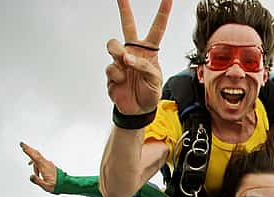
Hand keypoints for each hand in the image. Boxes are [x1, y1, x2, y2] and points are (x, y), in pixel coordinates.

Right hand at [20, 142, 56, 192]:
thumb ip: (37, 181)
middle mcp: (47, 164)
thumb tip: (31, 176)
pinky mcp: (50, 166)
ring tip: (38, 177)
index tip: (23, 146)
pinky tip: (37, 172)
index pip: (35, 157)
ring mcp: (49, 164)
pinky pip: (41, 163)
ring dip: (34, 166)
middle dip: (29, 149)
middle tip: (22, 144)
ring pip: (38, 160)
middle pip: (36, 154)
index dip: (29, 151)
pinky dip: (37, 166)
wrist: (66, 184)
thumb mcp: (46, 186)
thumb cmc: (57, 185)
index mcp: (45, 168)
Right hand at [106, 0, 172, 114]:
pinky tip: (122, 82)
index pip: (157, 28)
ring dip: (118, 53)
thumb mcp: (155, 80)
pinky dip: (117, 76)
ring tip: (125, 64)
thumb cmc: (150, 93)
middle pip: (128, 25)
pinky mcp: (111, 71)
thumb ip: (144, 66)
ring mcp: (121, 60)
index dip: (163, 13)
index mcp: (149, 51)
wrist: (138, 110)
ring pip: (113, 44)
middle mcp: (134, 51)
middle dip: (124, 9)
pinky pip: (111, 67)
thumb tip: (126, 58)